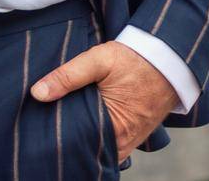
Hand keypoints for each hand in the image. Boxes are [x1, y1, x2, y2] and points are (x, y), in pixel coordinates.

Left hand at [30, 40, 177, 160]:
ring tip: (64, 127)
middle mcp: (123, 142)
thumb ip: (67, 76)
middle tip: (48, 129)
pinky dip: (98, 140)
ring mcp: (130, 142)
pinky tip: (85, 127)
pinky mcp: (135, 137)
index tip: (42, 131)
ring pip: (99, 150)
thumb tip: (37, 93)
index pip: (76, 144)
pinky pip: (112, 147)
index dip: (57, 138)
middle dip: (69, 142)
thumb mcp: (99, 60)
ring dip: (84, 141)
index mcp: (113, 127)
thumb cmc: (135, 58)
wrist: (171, 58)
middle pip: (87, 150)